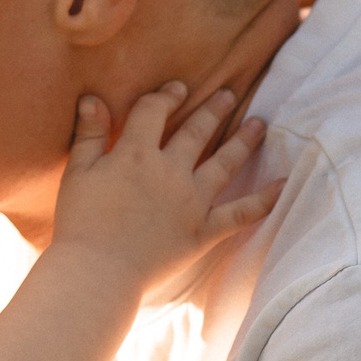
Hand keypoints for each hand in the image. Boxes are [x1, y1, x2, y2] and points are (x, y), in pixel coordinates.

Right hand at [48, 84, 277, 291]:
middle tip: (229, 94)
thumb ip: (89, 134)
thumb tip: (94, 98)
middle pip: (197, 131)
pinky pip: (241, 213)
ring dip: (243, 141)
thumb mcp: (77, 172)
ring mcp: (192, 201)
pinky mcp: (204, 231)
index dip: (166, 96)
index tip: (178, 89)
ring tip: (259, 124)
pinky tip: (283, 185)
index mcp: (136, 153)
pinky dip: (264, 200)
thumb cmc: (81, 223)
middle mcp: (171, 171)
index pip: (155, 111)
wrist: (99, 271)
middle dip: (212, 109)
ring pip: (224, 163)